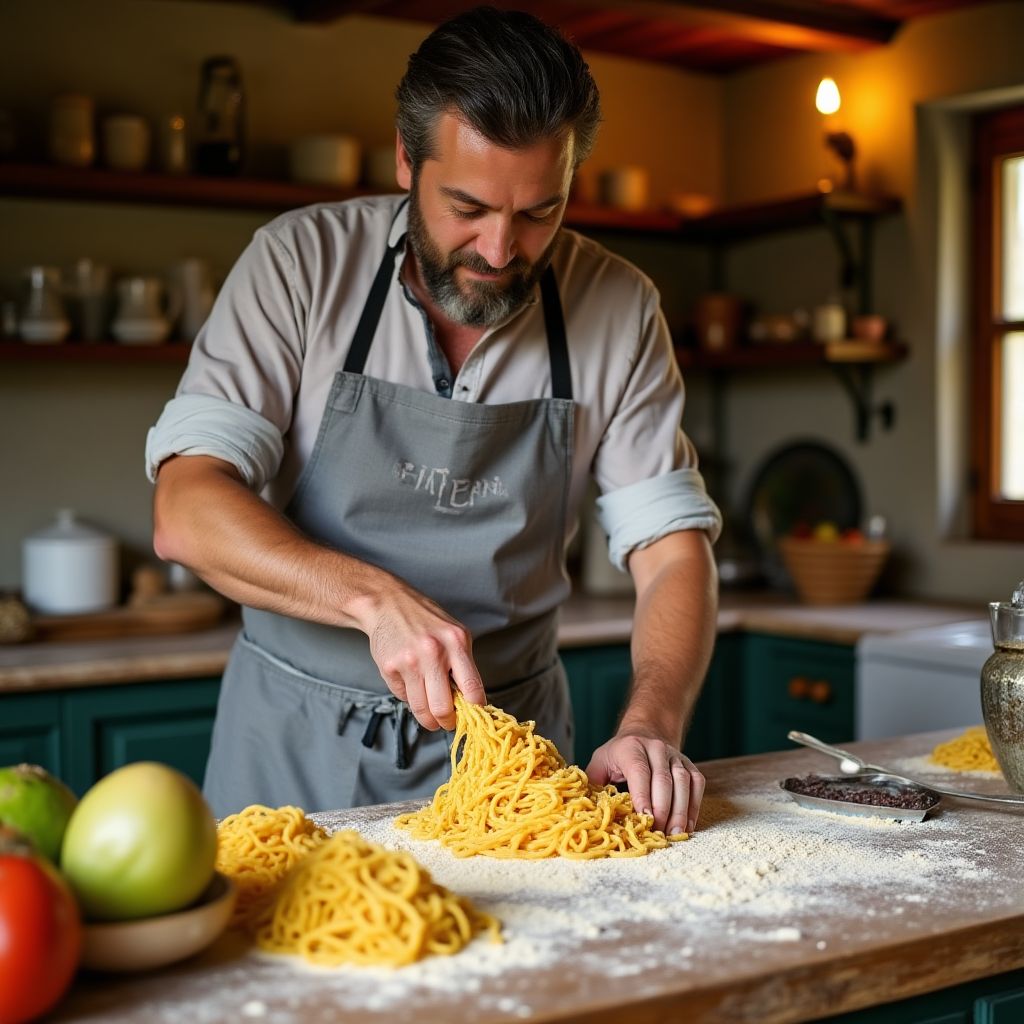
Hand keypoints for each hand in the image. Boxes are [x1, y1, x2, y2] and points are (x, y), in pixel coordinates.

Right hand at [365, 585, 484, 730]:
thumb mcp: (453, 634)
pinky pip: (403, 697)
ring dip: (428, 719)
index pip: (472, 688)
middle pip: (443, 707)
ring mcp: (410, 661)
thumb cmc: (425, 620)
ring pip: (422, 709)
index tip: (474, 717)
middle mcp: (434, 652)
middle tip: (447, 722)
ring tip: (431, 716)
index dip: (475, 710)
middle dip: (447, 722)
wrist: (387, 603)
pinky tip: (411, 685)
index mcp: (457, 642)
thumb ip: (462, 664)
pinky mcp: (389, 668)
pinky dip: (409, 698)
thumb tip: (470, 701)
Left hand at [586, 731, 704, 835]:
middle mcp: (656, 748)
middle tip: (658, 832)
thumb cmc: (618, 755)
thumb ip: (593, 782)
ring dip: (681, 810)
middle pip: (663, 779)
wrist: (645, 732)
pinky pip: (696, 784)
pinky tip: (687, 825)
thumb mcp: (600, 762)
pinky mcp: (689, 764)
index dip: (643, 795)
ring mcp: (675, 756)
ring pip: (683, 782)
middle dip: (662, 809)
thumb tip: (587, 808)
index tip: (645, 819)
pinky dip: (694, 806)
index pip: (639, 771)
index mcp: (631, 747)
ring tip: (675, 833)